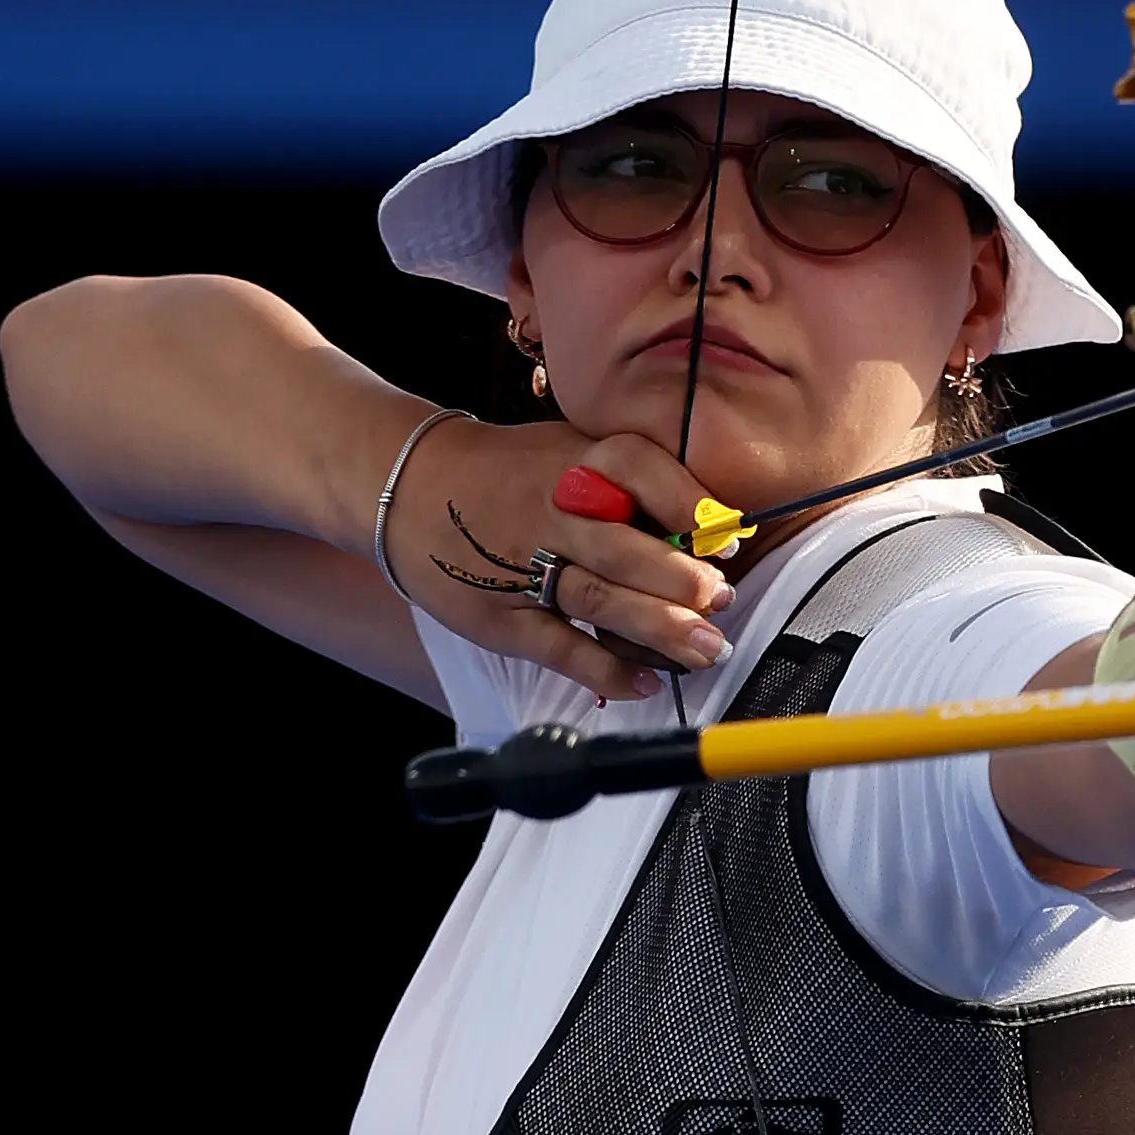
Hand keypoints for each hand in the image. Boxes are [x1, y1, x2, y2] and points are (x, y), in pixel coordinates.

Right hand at [388, 416, 734, 701]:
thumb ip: (622, 484)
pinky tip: (646, 682)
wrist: (409, 487)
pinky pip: (561, 649)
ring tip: (704, 649)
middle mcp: (550, 511)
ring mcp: (522, 566)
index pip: (635, 467)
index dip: (684, 499)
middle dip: (679, 578)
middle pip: (622, 545)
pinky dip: (605, 670)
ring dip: (657, 628)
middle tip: (721, 602)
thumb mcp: (562, 452)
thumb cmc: (508, 475)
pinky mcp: (502, 617)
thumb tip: (706, 532)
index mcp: (572, 461)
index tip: (725, 535)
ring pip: (598, 599)